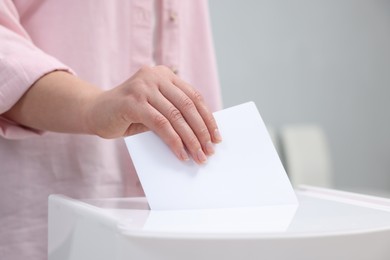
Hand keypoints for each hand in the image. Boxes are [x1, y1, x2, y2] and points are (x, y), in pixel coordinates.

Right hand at [85, 65, 221, 163]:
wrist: (94, 111)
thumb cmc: (128, 113)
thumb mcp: (155, 108)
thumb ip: (174, 114)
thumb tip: (201, 135)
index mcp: (165, 75)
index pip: (194, 97)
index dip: (207, 118)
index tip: (216, 136)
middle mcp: (155, 76)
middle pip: (188, 106)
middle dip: (201, 131)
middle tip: (209, 150)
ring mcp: (143, 87)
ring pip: (176, 116)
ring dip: (190, 140)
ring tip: (198, 156)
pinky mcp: (133, 102)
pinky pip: (161, 124)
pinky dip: (173, 141)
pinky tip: (180, 154)